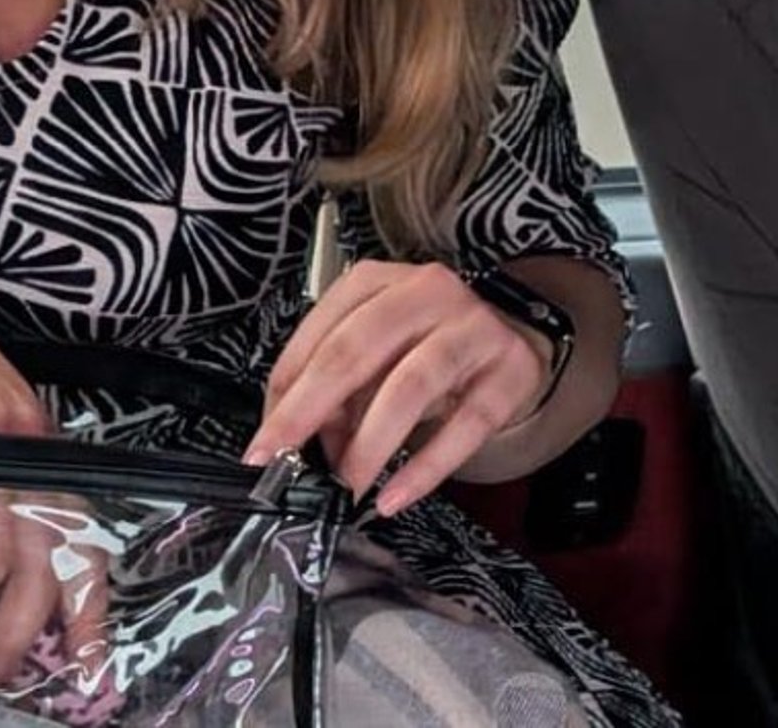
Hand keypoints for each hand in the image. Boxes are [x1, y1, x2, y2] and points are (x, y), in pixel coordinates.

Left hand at [243, 260, 550, 517]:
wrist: (514, 332)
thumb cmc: (426, 341)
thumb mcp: (378, 349)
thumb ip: (340, 384)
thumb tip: (305, 439)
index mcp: (376, 280)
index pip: (319, 334)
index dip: (287, 391)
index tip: (264, 442)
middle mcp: (422, 293)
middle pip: (354, 353)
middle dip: (309, 413)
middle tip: (282, 463)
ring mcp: (471, 328)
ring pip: (408, 388)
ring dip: (369, 445)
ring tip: (346, 486)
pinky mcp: (509, 370)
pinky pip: (465, 426)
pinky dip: (425, 468)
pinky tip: (394, 498)